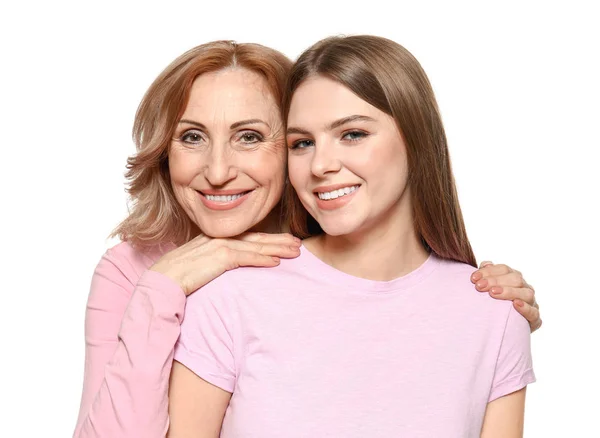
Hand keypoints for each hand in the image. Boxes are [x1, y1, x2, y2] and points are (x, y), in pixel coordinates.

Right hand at [150, 232, 301, 295]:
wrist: (163, 280)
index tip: (284, 241)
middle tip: (298, 243)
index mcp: (217, 239)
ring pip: (256, 246)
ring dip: (278, 248)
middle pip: (256, 238)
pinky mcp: (220, 258)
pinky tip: (277, 263)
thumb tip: (229, 266)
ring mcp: (220, 246)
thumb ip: (216, 261)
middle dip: (279, 240)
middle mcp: (220, 238)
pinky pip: (247, 258)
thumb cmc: (179, 276)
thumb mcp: (201, 264)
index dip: (268, 238)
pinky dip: (263, 259)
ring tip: (295, 252)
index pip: (248, 237)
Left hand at [470, 261, 541, 331]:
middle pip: (515, 279)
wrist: (500, 328)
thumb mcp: (488, 288)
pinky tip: (515, 304)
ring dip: (509, 292)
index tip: (473, 278)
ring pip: (526, 293)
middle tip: (479, 286)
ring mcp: (531, 303)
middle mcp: (525, 288)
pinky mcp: (535, 319)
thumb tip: (486, 264)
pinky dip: (526, 308)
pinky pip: (534, 313)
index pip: (504, 269)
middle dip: (495, 281)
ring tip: (493, 293)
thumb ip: (487, 275)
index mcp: (514, 278)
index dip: (489, 272)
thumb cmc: (492, 304)